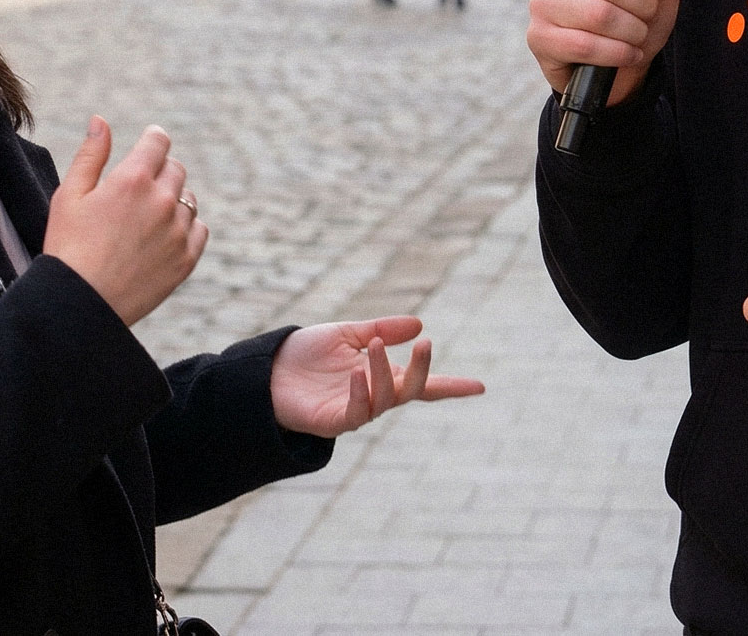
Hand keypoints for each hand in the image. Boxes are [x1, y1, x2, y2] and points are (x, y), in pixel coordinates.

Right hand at [42, 117, 206, 325]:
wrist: (80, 304)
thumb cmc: (68, 247)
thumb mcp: (69, 195)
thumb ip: (91, 154)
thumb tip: (101, 120)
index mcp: (133, 179)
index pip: (159, 141)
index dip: (151, 141)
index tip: (147, 147)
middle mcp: (162, 201)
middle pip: (175, 169)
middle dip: (159, 172)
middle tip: (136, 191)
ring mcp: (178, 231)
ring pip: (188, 199)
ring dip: (172, 201)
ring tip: (143, 221)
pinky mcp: (187, 259)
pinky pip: (199, 229)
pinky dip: (185, 229)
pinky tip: (161, 238)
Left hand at [269, 315, 484, 437]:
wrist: (267, 371)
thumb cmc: (306, 355)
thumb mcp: (347, 334)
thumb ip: (382, 331)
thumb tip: (419, 325)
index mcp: (381, 376)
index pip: (423, 384)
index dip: (451, 386)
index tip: (481, 387)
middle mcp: (374, 396)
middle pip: (410, 391)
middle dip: (422, 370)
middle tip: (426, 345)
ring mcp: (355, 410)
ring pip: (384, 399)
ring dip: (384, 372)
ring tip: (374, 347)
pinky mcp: (333, 422)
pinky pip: (354, 412)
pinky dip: (359, 393)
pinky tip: (356, 373)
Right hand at [527, 0, 689, 107]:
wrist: (613, 66)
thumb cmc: (631, 17)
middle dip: (642, 4)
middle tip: (648, 15)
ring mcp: (542, 4)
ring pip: (599, 15)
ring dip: (632, 31)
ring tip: (638, 35)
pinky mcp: (539, 37)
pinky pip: (585, 45)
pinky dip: (617, 53)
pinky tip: (628, 54)